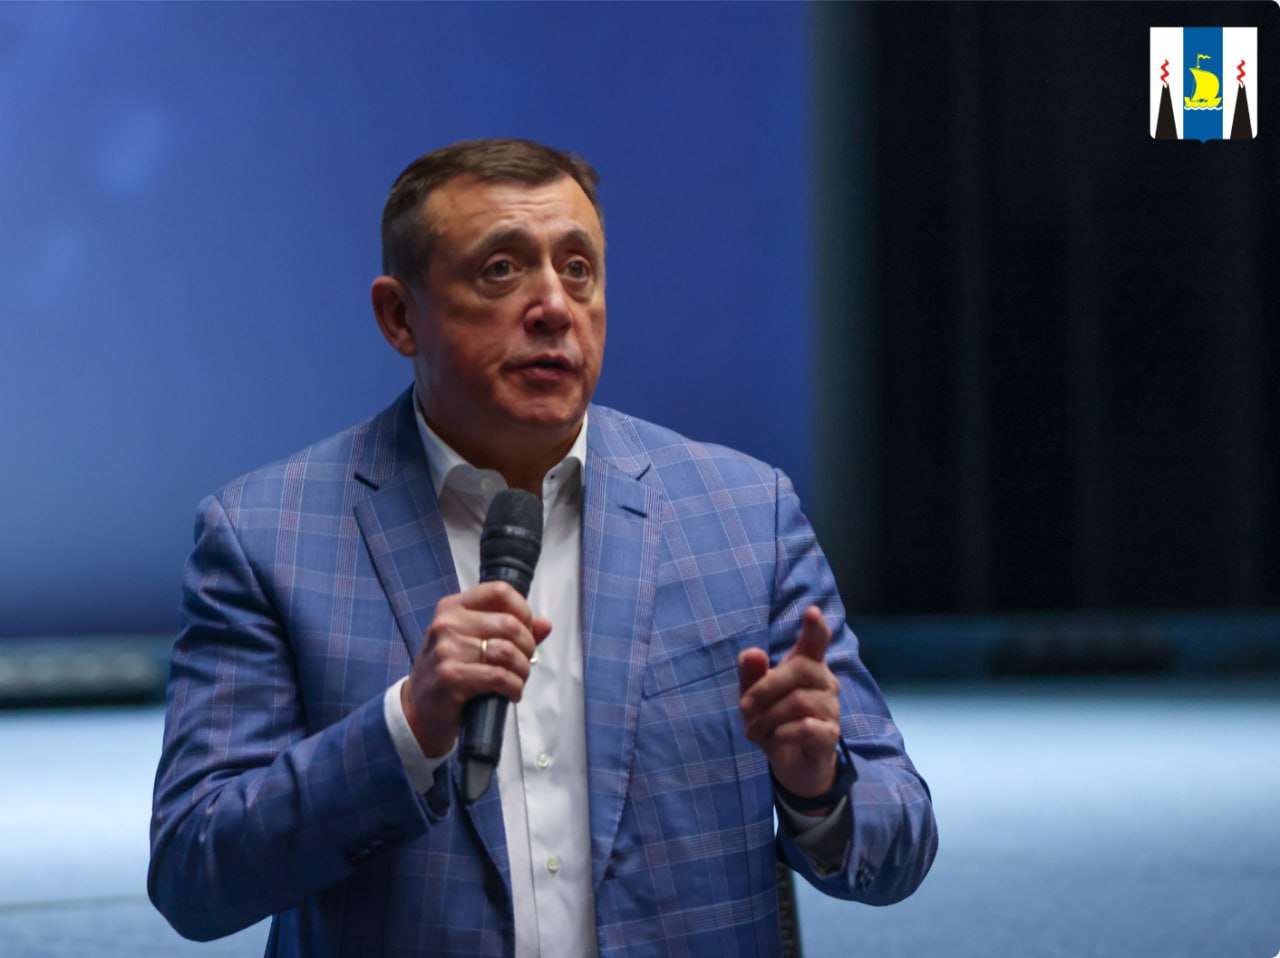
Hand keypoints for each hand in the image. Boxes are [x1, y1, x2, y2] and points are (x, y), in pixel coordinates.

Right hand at [401, 581, 551, 757]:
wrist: (418, 710)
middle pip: (509, 624)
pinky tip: (511, 693)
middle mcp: (447, 623)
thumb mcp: (473, 643)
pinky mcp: (450, 677)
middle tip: (525, 662)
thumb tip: (545, 624)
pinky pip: (499, 677)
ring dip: (523, 670)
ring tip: (518, 679)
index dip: (523, 610)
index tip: (526, 630)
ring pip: (507, 652)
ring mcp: (446, 650)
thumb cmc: (450, 672)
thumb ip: (509, 630)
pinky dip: (514, 687)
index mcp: (453, 607)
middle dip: (528, 647)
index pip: (499, 591)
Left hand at [737, 606, 841, 808]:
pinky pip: (808, 727)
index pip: (817, 641)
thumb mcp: (752, 695)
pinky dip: (782, 733)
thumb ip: (751, 673)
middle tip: (744, 709)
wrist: (791, 763)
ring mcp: (831, 709)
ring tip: (753, 731)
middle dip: (765, 688)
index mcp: (807, 665)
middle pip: (800, 669)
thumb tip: (753, 653)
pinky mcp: (830, 736)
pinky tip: (774, 739)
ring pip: (799, 701)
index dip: (815, 626)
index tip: (812, 611)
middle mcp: (824, 682)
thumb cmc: (772, 719)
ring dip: (768, 717)